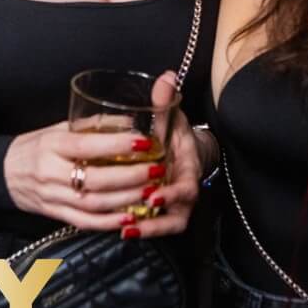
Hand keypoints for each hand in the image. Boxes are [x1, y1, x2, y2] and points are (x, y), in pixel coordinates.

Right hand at [3, 71, 178, 230]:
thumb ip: (93, 126)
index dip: (116, 145)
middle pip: (94, 179)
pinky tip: (129, 217)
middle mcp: (51, 172)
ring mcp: (53, 197)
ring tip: (151, 192)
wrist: (3, 173)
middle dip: (130, 176)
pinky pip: (84, 222)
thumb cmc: (36, 145)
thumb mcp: (59, 127)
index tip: (143, 142)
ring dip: (125, 199)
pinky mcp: (55, 215)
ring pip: (93, 204)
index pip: (87, 145)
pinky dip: (108, 222)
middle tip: (156, 169)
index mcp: (52, 144)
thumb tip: (131, 122)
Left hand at [128, 108, 204, 238]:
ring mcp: (173, 205)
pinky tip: (120, 228)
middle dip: (156, 222)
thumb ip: (167, 101)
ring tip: (125, 229)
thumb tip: (166, 77)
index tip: (153, 195)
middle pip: (177, 217)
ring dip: (146, 230)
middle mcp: (183, 192)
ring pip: (165, 226)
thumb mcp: (171, 116)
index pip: (187, 188)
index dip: (172, 194)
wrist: (181, 148)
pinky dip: (140, 228)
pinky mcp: (161, 211)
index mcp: (188, 170)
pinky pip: (153, 225)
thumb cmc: (173, 132)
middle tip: (132, 220)